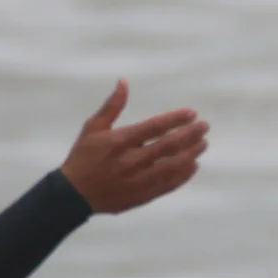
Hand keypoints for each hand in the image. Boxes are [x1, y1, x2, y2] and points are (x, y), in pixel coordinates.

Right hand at [58, 81, 208, 214]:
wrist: (73, 195)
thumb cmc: (83, 156)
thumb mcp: (93, 128)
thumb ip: (112, 105)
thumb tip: (124, 81)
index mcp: (119, 142)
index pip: (154, 127)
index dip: (176, 119)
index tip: (192, 113)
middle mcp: (130, 161)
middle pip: (168, 147)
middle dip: (190, 135)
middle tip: (205, 127)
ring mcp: (136, 181)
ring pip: (172, 167)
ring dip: (191, 154)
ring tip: (203, 144)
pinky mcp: (140, 196)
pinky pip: (167, 185)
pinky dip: (183, 175)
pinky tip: (193, 165)